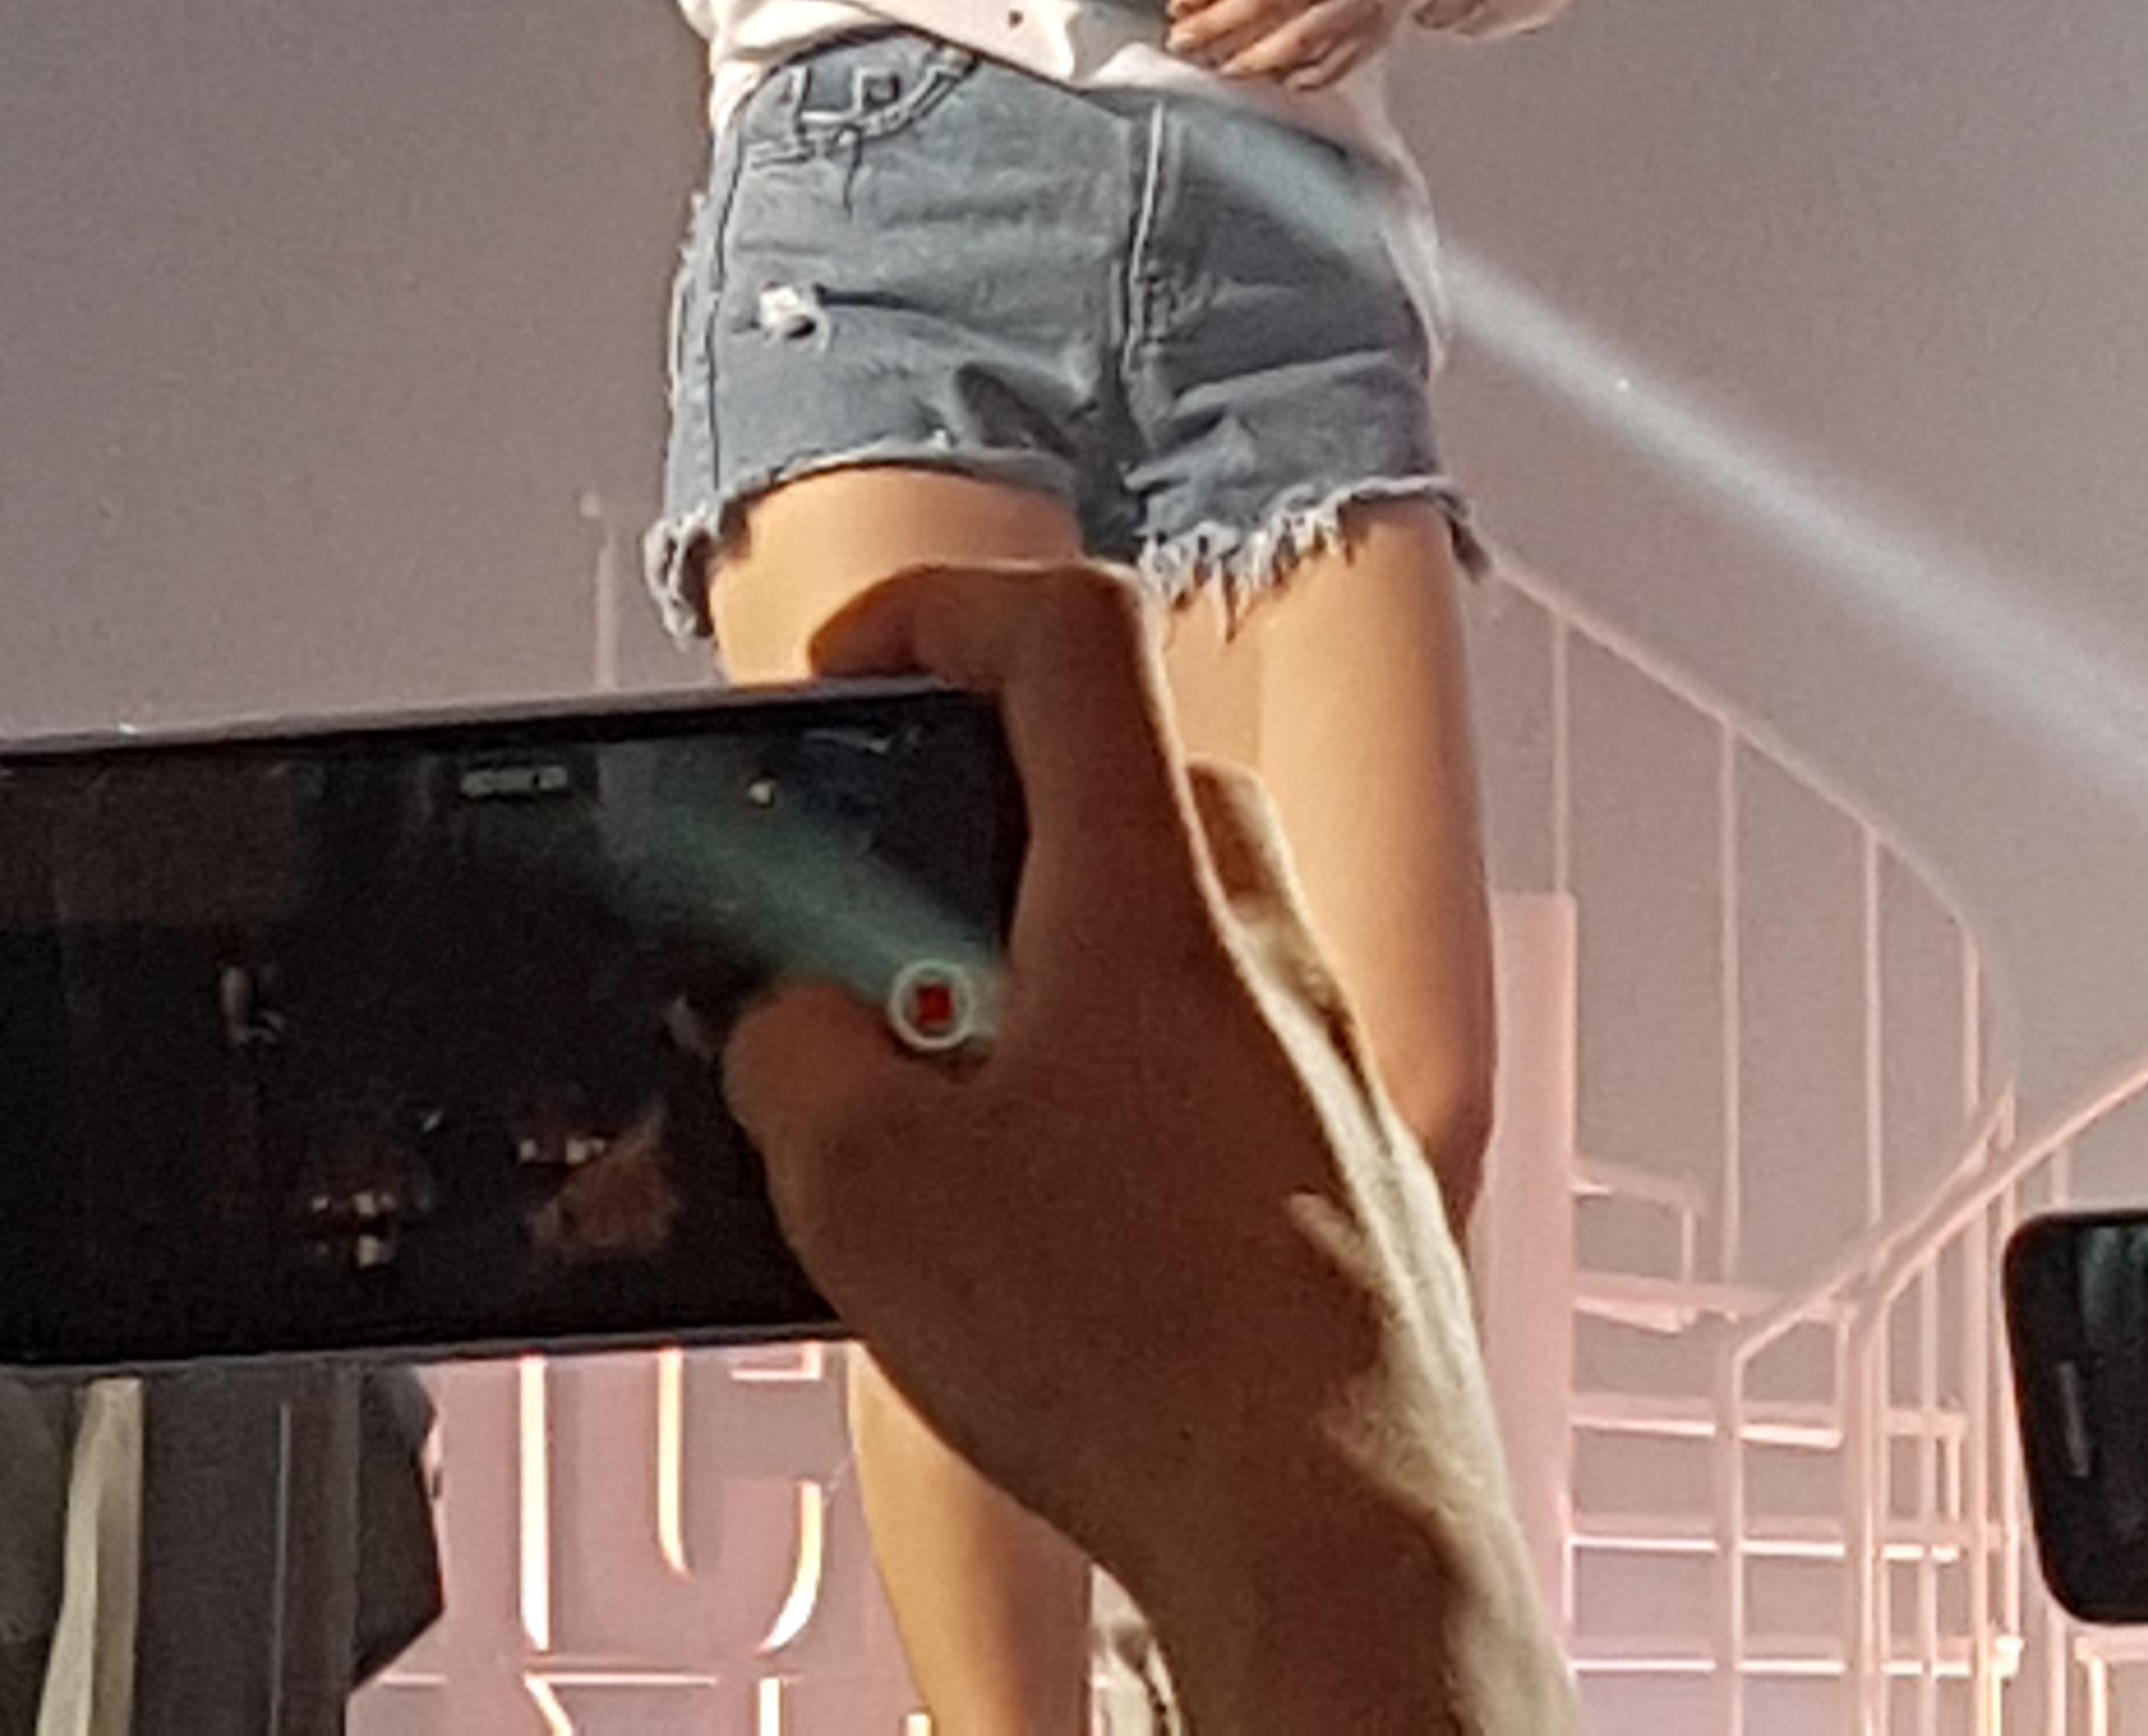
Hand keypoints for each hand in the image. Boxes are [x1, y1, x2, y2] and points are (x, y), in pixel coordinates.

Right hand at [719, 564, 1574, 1734]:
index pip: (1071, 636)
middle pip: (1134, 769)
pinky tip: (1052, 1200)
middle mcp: (1261, 951)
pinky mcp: (1347, 1169)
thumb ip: (800, 1064)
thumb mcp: (867, 1196)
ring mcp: (1324, 1060)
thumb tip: (803, 1036)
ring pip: (1183, 919)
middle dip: (990, 800)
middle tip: (887, 890)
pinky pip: (1224, 1051)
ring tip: (949, 1078)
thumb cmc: (1146, 1362)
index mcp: (1150, 900)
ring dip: (1054, 950)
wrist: (1336, 1537)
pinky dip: (1124, 1072)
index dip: (944, 609)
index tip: (854, 665)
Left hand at [1164, 0, 1461, 87]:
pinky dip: (1297, 77)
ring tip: (1222, 68)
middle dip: (1216, 26)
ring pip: (1297, 39)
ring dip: (1251, 59)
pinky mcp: (1375, 35)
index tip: (1179, 3)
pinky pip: (1330, 65)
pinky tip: (1271, 81)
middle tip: (1183, 41)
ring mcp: (1358, 1)